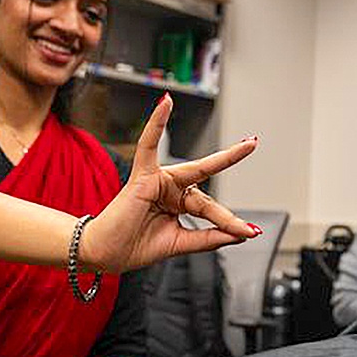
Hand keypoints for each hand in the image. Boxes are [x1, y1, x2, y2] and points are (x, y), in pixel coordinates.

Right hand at [81, 94, 259, 272]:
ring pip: (196, 171)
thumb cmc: (134, 246)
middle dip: (231, 163)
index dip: (230, 222)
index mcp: (179, 205)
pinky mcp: (142, 175)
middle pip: (207, 190)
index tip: (250, 231)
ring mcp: (158, 180)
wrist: (104, 254)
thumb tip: (241, 234)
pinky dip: (156, 123)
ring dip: (222, 157)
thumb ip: (210, 238)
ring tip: (247, 145)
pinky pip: (148, 145)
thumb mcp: (181, 244)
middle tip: (253, 144)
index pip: (211, 209)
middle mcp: (171, 190)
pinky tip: (165, 102)